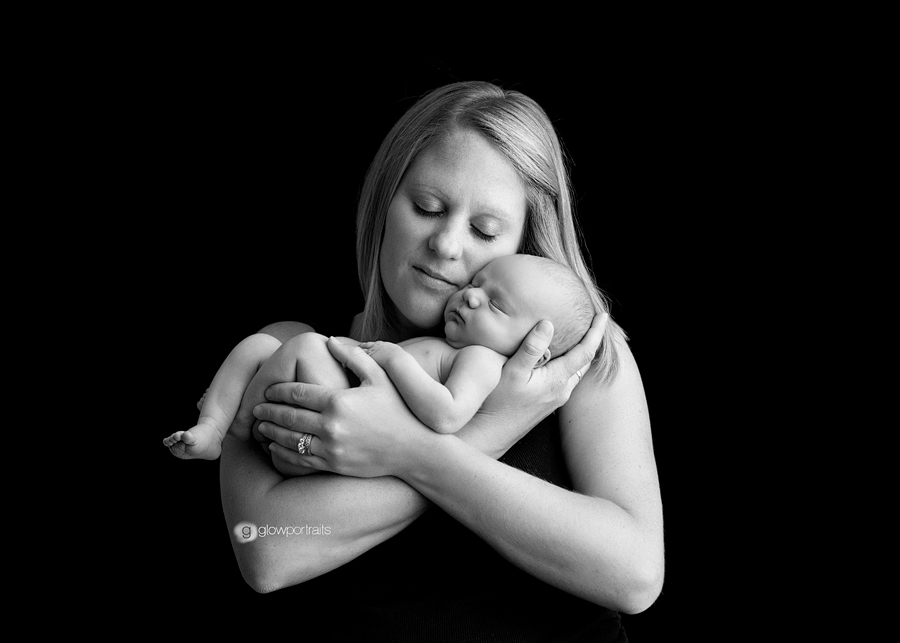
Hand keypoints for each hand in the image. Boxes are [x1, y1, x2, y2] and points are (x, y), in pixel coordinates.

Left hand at [252, 337, 430, 478]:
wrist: (414, 449)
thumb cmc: (399, 409)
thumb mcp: (380, 377)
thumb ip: (354, 356)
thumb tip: (330, 340)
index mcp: (338, 401)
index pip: (297, 393)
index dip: (278, 391)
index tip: (268, 390)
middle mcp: (331, 425)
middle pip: (288, 416)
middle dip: (268, 411)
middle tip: (255, 408)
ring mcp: (331, 448)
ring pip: (289, 440)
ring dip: (271, 432)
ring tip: (261, 427)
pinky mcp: (333, 465)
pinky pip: (300, 459)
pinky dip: (282, 453)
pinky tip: (275, 447)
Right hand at [457, 312, 608, 457]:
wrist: (489, 433)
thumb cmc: (496, 402)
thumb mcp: (512, 371)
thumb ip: (531, 348)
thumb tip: (548, 324)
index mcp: (557, 380)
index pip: (586, 352)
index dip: (596, 332)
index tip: (603, 315)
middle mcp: (561, 391)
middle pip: (585, 362)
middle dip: (592, 341)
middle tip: (595, 322)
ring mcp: (554, 400)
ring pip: (575, 372)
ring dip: (580, 354)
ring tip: (579, 336)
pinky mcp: (546, 404)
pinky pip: (565, 379)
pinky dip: (568, 363)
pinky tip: (558, 358)